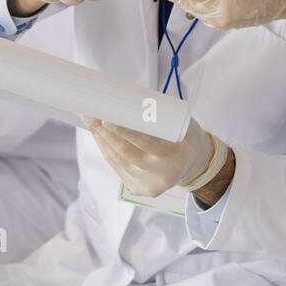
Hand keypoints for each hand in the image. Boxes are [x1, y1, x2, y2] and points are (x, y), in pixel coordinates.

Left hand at [81, 115, 226, 199]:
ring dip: (102, 140)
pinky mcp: (139, 189)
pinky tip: (98, 136)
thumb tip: (125, 95)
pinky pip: (117, 167)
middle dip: (106, 134)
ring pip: (118, 160)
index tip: (107, 119)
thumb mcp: (180, 122)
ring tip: (90, 120)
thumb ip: (158, 114)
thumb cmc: (185, 136)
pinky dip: (106, 150)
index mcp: (177, 155)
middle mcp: (162, 174)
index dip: (125, 132)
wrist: (194, 165)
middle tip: (92, 115)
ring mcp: (149, 185)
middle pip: (127, 153)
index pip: (147, 143)